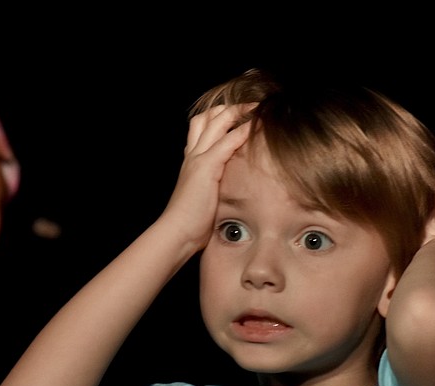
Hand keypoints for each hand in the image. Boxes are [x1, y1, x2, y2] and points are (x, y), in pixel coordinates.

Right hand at [161, 104, 253, 249]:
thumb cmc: (192, 222)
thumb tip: (231, 187)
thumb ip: (215, 185)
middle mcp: (193, 154)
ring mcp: (198, 159)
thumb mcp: (206, 196)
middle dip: (228, 106)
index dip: (219, 116)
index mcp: (191, 160)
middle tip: (250, 103)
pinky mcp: (206, 167)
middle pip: (207, 117)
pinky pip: (227, 141)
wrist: (177, 232)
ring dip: (237, 111)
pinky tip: (256, 126)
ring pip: (215, 122)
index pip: (202, 127)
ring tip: (256, 107)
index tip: (239, 113)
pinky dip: (242, 131)